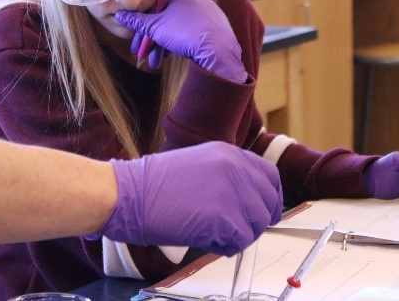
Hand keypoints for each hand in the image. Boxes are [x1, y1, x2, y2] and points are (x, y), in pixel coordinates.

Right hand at [92, 141, 282, 255]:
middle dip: (254, 221)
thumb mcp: (198, 164)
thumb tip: (247, 200)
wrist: (128, 194)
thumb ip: (226, 176)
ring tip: (209, 230)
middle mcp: (236, 169)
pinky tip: (202, 237)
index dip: (268, 199)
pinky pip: (240, 242)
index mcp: (230, 153)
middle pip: (268, 204)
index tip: (261, 212)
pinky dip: (225, 246)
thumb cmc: (152, 184)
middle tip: (232, 229)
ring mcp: (232, 193)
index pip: (270, 177)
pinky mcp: (225, 219)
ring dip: (238, 234)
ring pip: (256, 225)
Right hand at [115, 0, 246, 81]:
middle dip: (152, 41)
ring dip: (163, 46)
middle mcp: (195, 1)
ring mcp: (207, 15)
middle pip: (166, 20)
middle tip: (144, 56)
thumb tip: (120, 15)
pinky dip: (179, 44)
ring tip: (156, 63)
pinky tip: (172, 57)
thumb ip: (137, 21)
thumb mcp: (155, 28)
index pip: (155, 7)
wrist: (218, 50)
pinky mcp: (216, 29)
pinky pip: (192, 34)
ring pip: (178, 29)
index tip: (137, 42)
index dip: (143, 26)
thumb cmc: (184, 33)